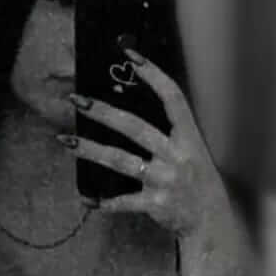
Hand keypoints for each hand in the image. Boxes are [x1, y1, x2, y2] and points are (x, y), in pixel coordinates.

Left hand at [57, 47, 230, 237]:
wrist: (211, 221)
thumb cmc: (197, 181)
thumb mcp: (192, 151)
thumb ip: (168, 134)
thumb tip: (129, 113)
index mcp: (188, 137)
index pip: (172, 98)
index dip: (153, 75)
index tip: (130, 55)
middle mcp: (176, 155)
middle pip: (135, 127)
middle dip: (103, 113)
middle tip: (77, 100)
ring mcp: (165, 179)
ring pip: (120, 161)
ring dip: (90, 151)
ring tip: (64, 141)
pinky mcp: (156, 203)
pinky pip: (124, 201)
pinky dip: (104, 203)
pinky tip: (87, 200)